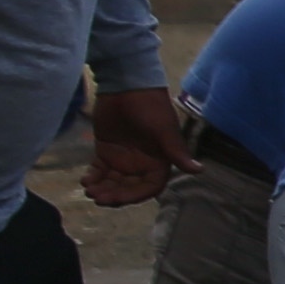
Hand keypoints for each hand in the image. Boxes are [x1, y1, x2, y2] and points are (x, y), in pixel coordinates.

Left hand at [82, 87, 185, 207]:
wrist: (126, 85)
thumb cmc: (149, 106)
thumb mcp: (164, 130)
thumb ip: (177, 152)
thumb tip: (200, 170)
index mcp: (158, 162)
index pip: (149, 187)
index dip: (134, 196)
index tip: (118, 198)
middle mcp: (141, 164)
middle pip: (128, 188)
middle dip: (113, 195)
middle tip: (97, 197)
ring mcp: (122, 158)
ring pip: (112, 182)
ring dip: (102, 189)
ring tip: (89, 190)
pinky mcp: (105, 151)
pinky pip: (99, 171)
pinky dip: (92, 178)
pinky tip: (85, 180)